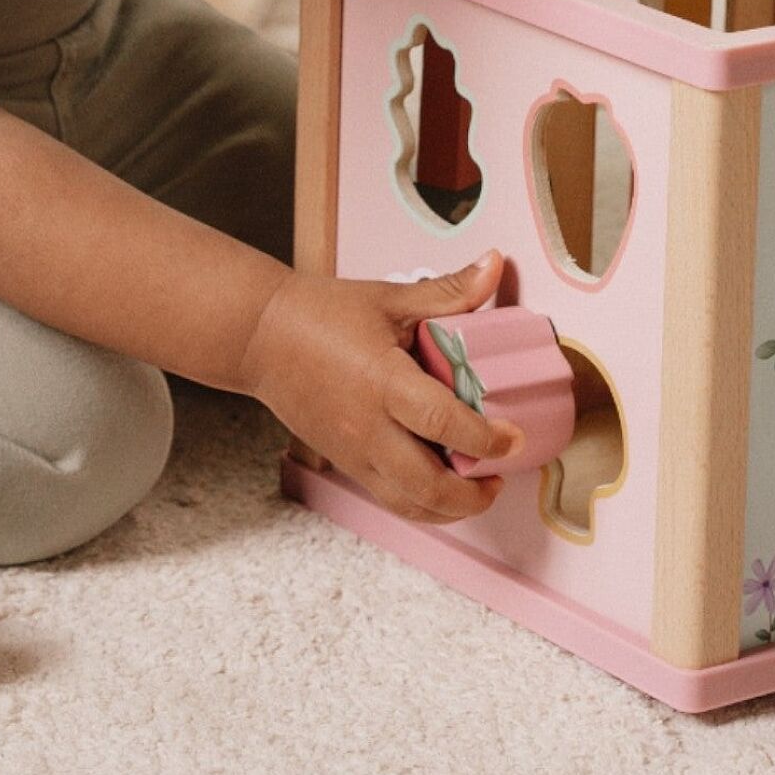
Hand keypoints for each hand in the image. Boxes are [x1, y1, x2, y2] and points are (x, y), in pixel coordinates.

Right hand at [240, 249, 524, 521]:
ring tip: (477, 488)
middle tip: (501, 473)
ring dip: (450, 508)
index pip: (444, 424)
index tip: (513, 438)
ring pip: (409, 505)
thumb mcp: (388, 298)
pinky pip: (389, 498)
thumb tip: (494, 266)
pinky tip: (440, 483)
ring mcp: (354, 452)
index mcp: (383, 382)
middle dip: (474, 493)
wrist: (260, 336)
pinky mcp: (345, 462)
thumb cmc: (320, 313)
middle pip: (429, 486)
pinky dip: (421, 503)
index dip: (487, 439)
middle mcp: (369, 428)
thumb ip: (447, 291)